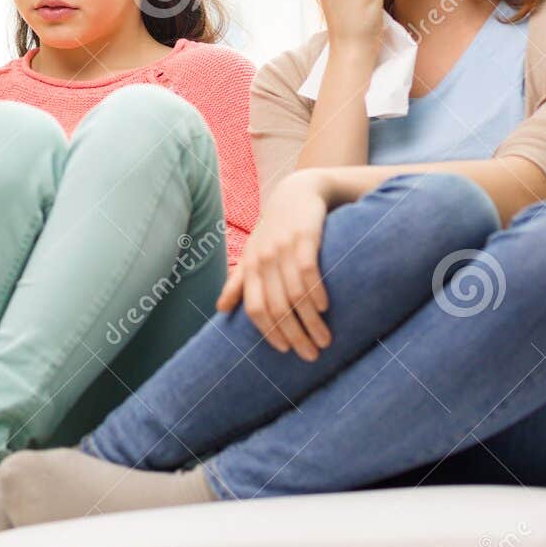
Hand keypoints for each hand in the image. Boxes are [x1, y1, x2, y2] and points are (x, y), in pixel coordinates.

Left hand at [218, 170, 331, 360]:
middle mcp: (264, 259)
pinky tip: (325, 308)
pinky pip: (309, 271)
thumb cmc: (274, 228)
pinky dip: (316, 292)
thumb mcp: (252, 252)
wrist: (298, 191)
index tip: (285, 351)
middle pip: (277, 307)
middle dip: (294, 336)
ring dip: (311, 322)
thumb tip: (219, 308)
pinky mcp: (305, 236)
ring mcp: (283, 247)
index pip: (255, 309)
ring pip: (295, 295)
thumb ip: (238, 281)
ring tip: (325, 341)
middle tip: (311, 356)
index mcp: (250, 267)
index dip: (269, 332)